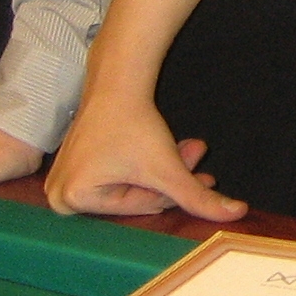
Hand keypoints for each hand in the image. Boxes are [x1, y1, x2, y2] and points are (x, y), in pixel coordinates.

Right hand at [44, 87, 240, 222]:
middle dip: (171, 177)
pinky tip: (170, 149)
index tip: (205, 174)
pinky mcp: (75, 165)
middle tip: (199, 155)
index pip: (138, 207)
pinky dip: (146, 163)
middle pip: (135, 197)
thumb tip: (237, 214)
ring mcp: (63, 180)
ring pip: (131, 184)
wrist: (118, 81)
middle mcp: (59, 196)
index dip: (174, 191)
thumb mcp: (167, 168)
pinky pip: (119, 174)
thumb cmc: (134, 124)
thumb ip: (199, 197)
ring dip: (163, 169)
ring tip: (190, 148)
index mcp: (71, 200)